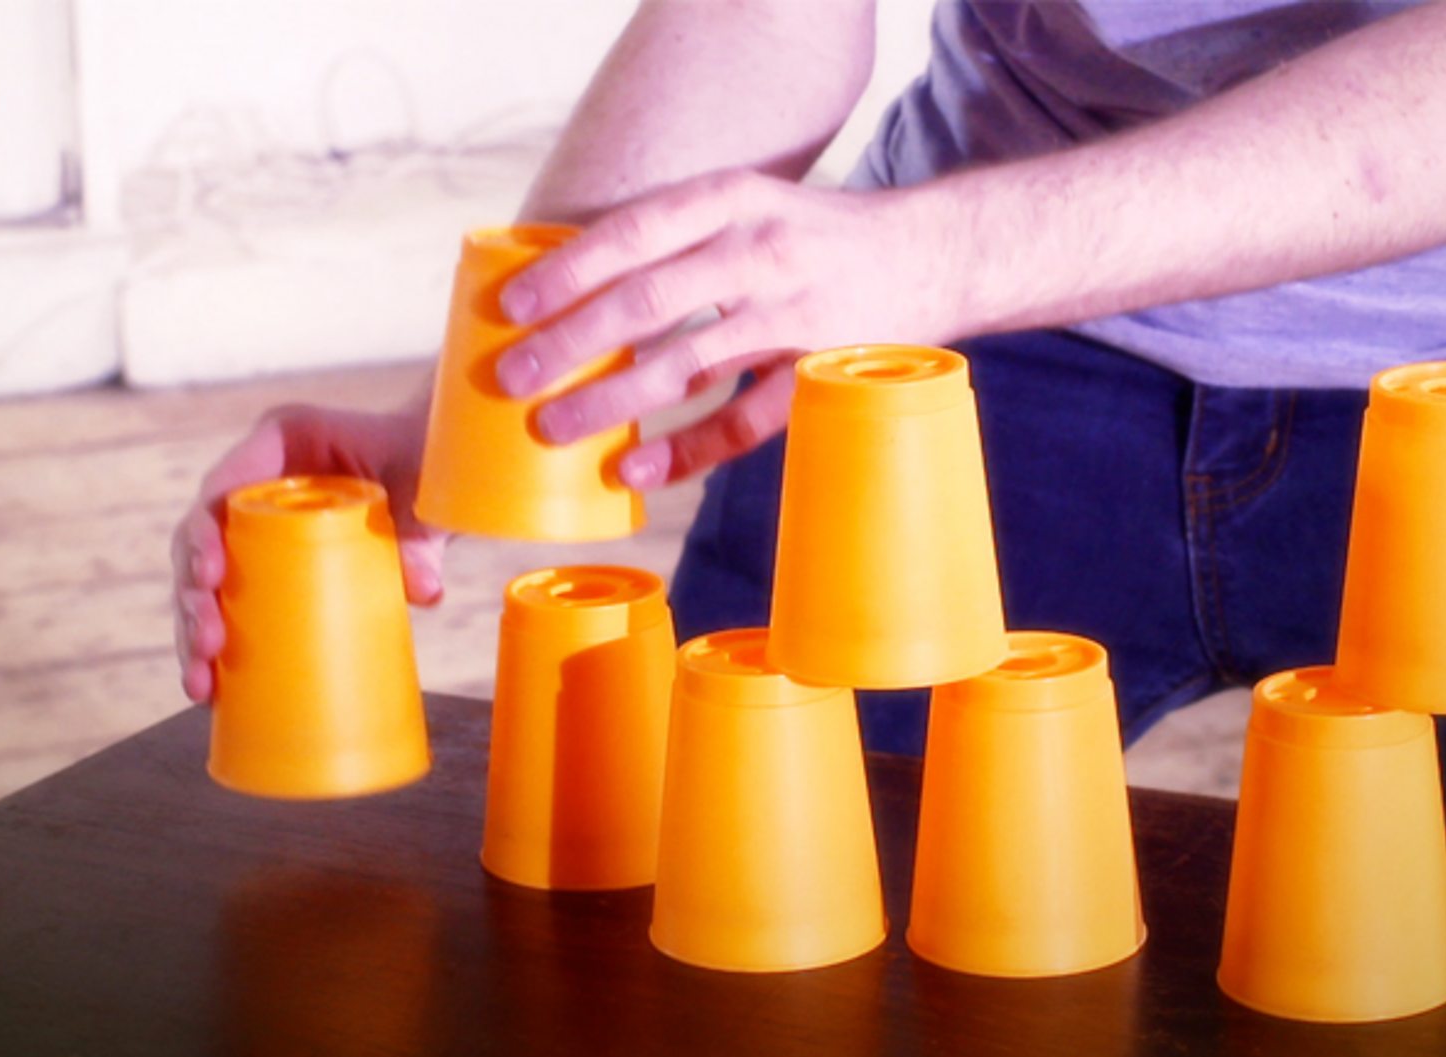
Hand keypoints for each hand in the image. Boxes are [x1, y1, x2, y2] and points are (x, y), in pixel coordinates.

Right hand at [170, 404, 440, 702]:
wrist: (437, 470)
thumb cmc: (427, 462)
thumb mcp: (426, 492)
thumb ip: (424, 535)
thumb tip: (424, 592)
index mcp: (282, 440)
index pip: (223, 485)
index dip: (204, 532)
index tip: (211, 576)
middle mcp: (257, 478)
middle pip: (199, 537)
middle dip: (192, 595)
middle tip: (209, 644)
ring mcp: (255, 521)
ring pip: (201, 575)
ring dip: (192, 629)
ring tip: (202, 683)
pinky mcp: (266, 559)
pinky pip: (228, 597)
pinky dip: (214, 641)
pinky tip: (209, 688)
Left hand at [493, 169, 965, 486]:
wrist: (934, 251)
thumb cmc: (814, 234)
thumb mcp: (750, 203)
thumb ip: (679, 235)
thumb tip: (572, 286)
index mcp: (732, 199)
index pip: (635, 230)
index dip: (568, 268)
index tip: (512, 305)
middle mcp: (760, 250)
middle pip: (650, 299)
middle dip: (572, 340)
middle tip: (513, 376)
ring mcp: (793, 314)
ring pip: (688, 363)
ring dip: (614, 399)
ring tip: (554, 426)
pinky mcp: (818, 371)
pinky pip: (744, 419)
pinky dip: (687, 448)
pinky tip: (638, 469)